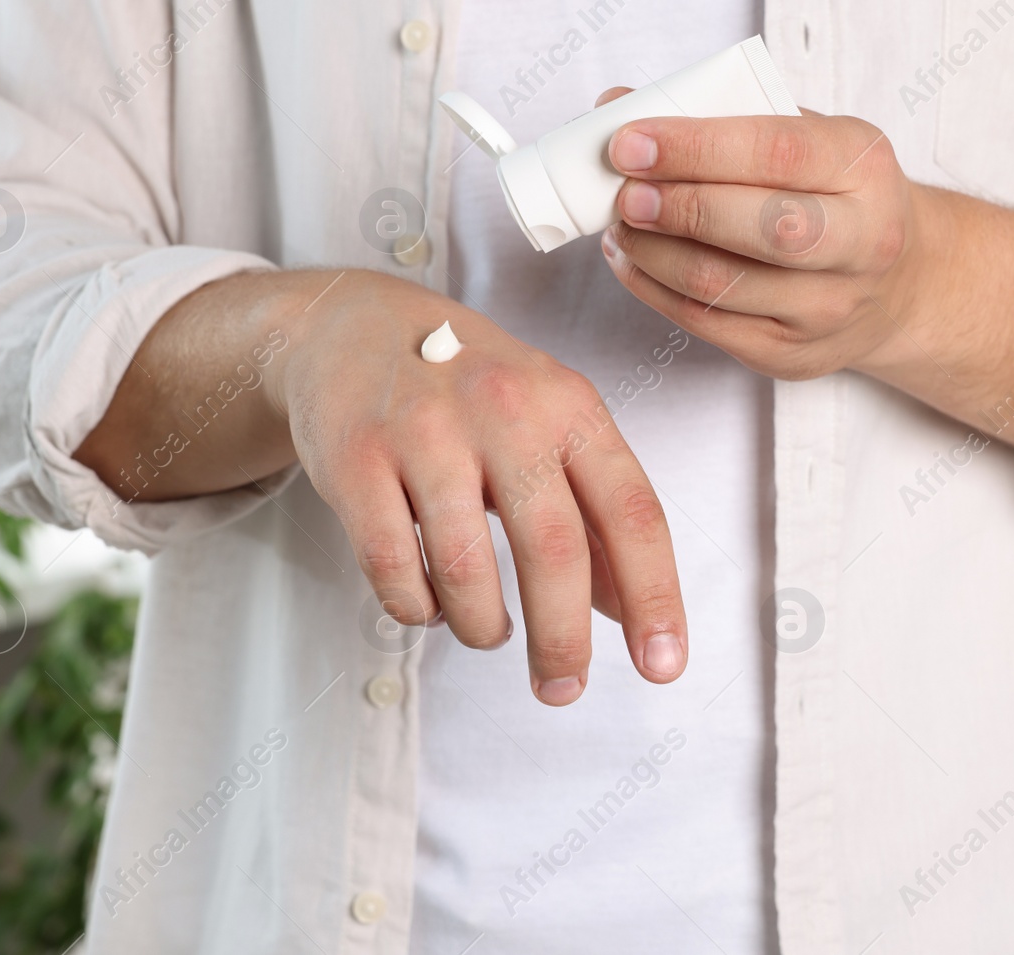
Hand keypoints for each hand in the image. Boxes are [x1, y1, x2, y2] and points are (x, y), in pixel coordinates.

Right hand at [270, 270, 685, 704]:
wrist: (351, 323)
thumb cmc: (469, 387)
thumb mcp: (547, 424)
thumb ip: (591, 509)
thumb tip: (629, 610)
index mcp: (569, 405)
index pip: (633, 511)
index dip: (655, 597)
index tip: (662, 667)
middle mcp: (505, 410)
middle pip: (554, 551)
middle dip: (562, 641)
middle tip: (562, 689)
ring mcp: (425, 431)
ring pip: (467, 572)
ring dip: (483, 627)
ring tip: (487, 631)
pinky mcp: (357, 457)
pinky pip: (395, 568)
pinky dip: (416, 607)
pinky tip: (426, 600)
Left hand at [597, 92, 925, 380]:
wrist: (896, 287)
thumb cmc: (834, 196)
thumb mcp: (809, 139)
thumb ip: (724, 117)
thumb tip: (618, 104)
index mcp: (865, 168)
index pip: (779, 151)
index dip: (696, 147)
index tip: (631, 141)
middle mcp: (861, 241)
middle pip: (762, 228)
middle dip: (679, 206)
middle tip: (624, 192)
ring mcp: (827, 306)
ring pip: (722, 284)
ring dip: (653, 252)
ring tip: (620, 223)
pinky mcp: (789, 353)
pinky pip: (705, 322)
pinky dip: (653, 288)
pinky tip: (631, 260)